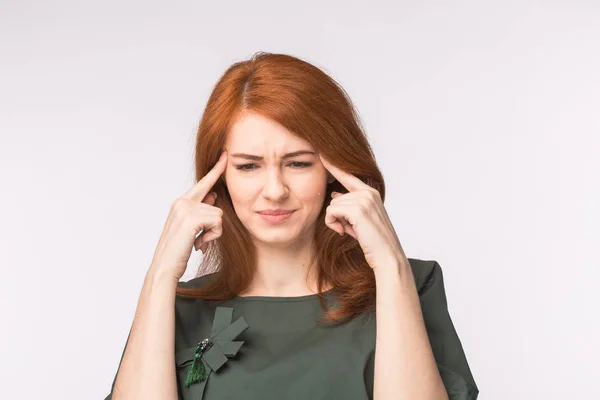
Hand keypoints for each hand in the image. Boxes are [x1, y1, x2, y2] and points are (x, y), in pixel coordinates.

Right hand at [149, 150, 227, 281]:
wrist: (165, 267)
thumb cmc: (178, 251)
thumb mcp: (192, 228)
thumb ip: (201, 210)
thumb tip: (213, 196)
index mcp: (181, 203)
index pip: (203, 183)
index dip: (216, 170)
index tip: (226, 155)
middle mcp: (181, 202)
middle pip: (216, 204)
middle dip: (213, 226)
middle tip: (197, 240)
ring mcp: (185, 209)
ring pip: (219, 215)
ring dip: (213, 233)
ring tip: (197, 243)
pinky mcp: (191, 218)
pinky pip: (217, 222)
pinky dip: (213, 236)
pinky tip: (198, 244)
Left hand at [320, 154, 405, 272]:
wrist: (386, 257)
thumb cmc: (373, 242)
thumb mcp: (359, 221)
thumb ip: (348, 205)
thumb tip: (334, 193)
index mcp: (370, 193)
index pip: (347, 174)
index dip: (333, 164)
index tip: (320, 150)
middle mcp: (368, 192)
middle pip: (335, 197)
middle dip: (337, 215)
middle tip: (349, 229)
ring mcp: (364, 199)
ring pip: (332, 205)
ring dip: (335, 221)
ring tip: (350, 231)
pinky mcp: (358, 209)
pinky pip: (331, 211)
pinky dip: (333, 224)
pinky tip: (345, 232)